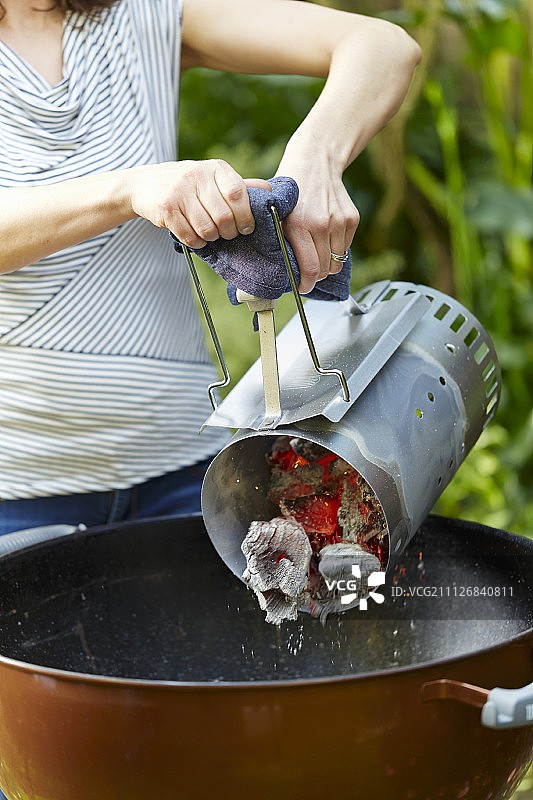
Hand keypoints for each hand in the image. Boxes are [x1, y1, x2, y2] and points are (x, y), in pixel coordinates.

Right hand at [126, 159, 270, 247]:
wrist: (143, 184)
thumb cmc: (187, 184)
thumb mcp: (213, 178)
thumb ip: (240, 186)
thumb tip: (272, 193)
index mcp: (215, 168)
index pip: (239, 194)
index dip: (246, 216)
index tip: (247, 227)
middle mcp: (197, 175)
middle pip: (225, 217)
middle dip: (229, 232)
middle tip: (227, 234)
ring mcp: (179, 191)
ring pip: (208, 230)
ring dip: (211, 238)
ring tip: (209, 233)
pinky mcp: (166, 208)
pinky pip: (190, 236)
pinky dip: (196, 243)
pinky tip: (194, 236)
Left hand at [275, 158, 359, 293]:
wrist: (316, 161)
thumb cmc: (292, 189)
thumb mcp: (276, 214)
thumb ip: (279, 241)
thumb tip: (281, 271)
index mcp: (299, 225)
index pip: (310, 269)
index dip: (306, 284)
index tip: (302, 287)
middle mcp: (322, 224)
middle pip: (325, 269)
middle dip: (316, 277)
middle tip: (307, 274)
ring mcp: (340, 221)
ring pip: (337, 262)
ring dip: (327, 264)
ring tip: (316, 255)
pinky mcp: (352, 218)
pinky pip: (345, 247)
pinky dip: (336, 249)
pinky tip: (326, 237)